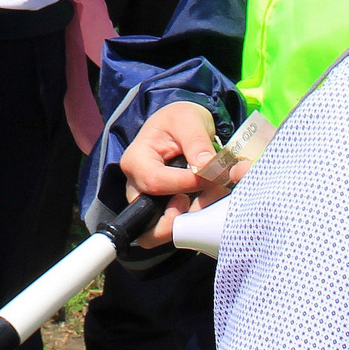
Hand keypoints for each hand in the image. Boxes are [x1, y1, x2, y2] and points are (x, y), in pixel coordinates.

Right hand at [120, 102, 231, 248]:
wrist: (182, 126)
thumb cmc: (180, 120)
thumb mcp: (189, 120)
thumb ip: (197, 142)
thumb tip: (206, 167)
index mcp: (136, 160)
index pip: (155, 182)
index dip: (184, 184)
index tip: (210, 175)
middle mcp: (135, 185)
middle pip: (149, 217)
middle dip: (184, 214)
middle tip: (207, 195)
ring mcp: (148, 201)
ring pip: (160, 229)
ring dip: (191, 219)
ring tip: (213, 194)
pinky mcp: (162, 210)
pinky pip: (173, 226)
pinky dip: (194, 220)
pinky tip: (210, 200)